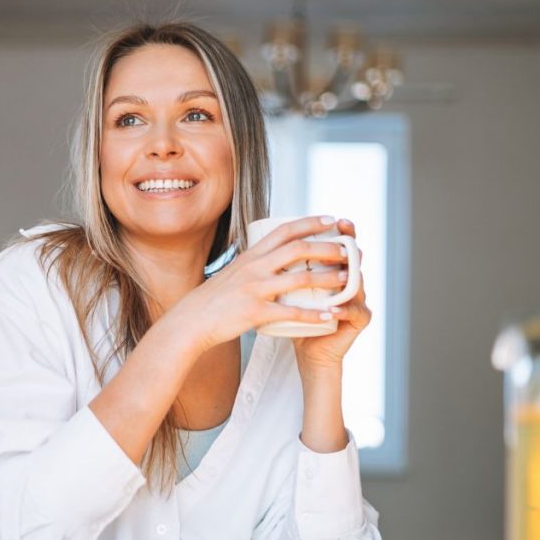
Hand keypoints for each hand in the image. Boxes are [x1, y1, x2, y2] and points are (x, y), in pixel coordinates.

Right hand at [172, 215, 351, 354]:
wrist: (191, 321)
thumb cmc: (213, 300)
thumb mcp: (232, 273)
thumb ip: (252, 265)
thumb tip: (270, 257)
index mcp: (251, 256)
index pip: (284, 231)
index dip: (310, 222)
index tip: (331, 219)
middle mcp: (254, 268)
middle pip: (299, 250)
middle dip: (328, 248)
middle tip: (349, 251)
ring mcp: (255, 289)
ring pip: (300, 278)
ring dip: (328, 279)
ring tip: (348, 281)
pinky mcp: (255, 312)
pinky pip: (291, 312)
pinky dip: (314, 315)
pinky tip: (330, 317)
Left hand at [293, 219, 371, 371]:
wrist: (307, 350)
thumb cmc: (294, 318)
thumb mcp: (287, 289)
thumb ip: (284, 268)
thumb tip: (263, 241)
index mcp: (334, 270)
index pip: (339, 246)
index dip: (339, 232)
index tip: (331, 218)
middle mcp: (349, 281)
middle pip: (354, 258)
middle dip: (348, 245)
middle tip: (343, 233)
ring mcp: (357, 300)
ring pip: (358, 283)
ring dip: (348, 276)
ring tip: (341, 271)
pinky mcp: (358, 321)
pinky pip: (355, 312)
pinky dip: (343, 310)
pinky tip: (333, 309)